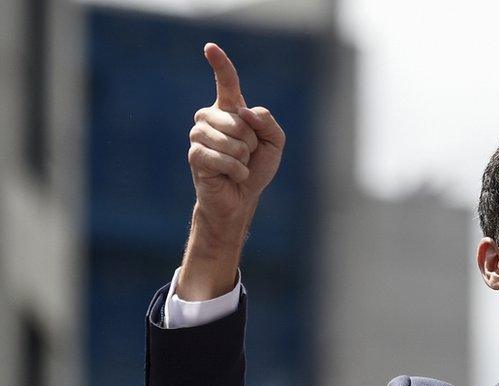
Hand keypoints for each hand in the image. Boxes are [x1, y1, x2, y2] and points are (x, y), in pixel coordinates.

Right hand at [188, 43, 284, 224]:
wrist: (241, 196)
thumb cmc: (256, 167)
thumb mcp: (274, 143)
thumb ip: (268, 123)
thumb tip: (245, 112)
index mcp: (230, 110)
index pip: (226, 82)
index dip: (220, 64)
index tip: (210, 47)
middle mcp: (210, 117)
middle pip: (240, 120)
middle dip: (252, 142)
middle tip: (247, 155)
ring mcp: (199, 135)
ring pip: (233, 140)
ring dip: (244, 158)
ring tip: (238, 164)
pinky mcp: (195, 155)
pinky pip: (223, 158)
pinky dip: (237, 170)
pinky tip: (233, 175)